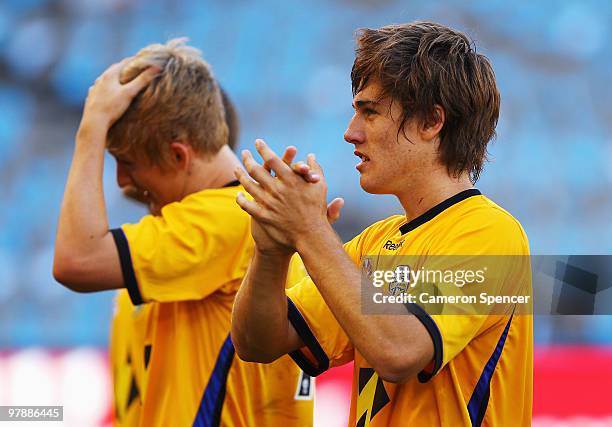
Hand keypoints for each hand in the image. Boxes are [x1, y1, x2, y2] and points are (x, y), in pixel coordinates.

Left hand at [79, 58, 159, 131]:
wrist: (94, 122)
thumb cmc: (112, 107)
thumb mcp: (129, 93)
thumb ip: (142, 80)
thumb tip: (156, 68)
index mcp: (110, 75)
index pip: (125, 62)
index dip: (136, 60)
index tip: (145, 60)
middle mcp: (100, 79)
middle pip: (115, 69)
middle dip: (126, 68)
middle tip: (136, 69)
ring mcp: (95, 88)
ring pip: (106, 79)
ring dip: (115, 78)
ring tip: (123, 80)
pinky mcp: (92, 97)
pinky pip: (100, 89)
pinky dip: (107, 88)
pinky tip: (108, 92)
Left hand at [235, 139, 342, 253]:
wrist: (311, 235)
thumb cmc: (316, 210)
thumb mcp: (320, 187)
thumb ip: (315, 169)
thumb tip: (311, 156)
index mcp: (290, 180)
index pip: (272, 159)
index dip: (263, 149)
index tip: (258, 142)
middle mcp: (277, 189)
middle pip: (256, 170)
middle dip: (248, 159)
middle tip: (244, 153)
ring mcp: (269, 203)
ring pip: (249, 185)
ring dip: (241, 175)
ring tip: (236, 169)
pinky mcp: (263, 216)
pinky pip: (247, 205)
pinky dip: (240, 199)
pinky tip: (238, 194)